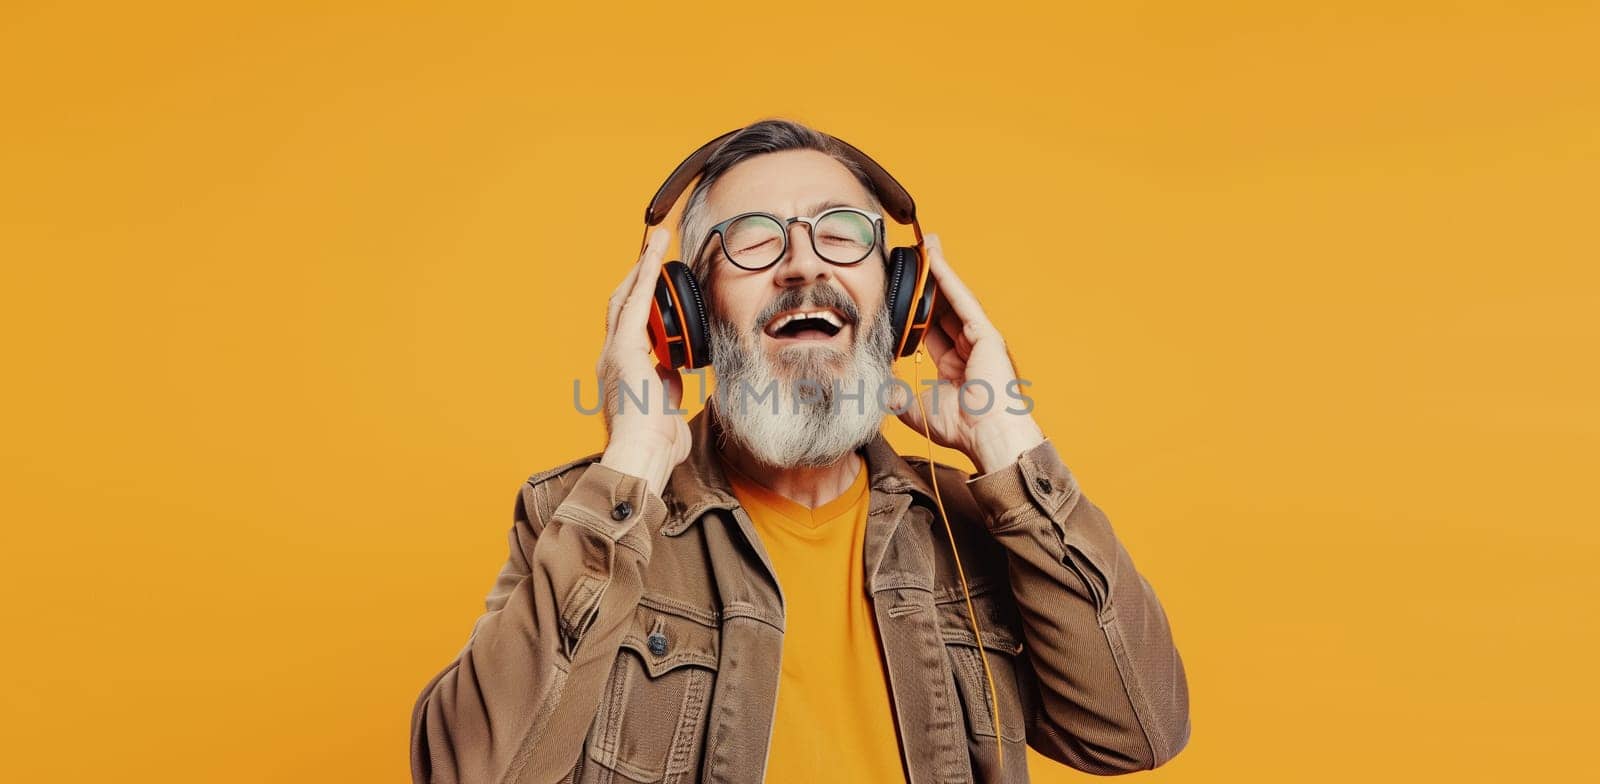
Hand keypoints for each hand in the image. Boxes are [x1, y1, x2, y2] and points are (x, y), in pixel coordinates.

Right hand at [596, 228, 690, 495]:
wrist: (639, 458)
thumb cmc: (655, 448)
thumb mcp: (666, 413)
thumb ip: (668, 391)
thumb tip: (672, 376)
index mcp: (621, 374)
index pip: (629, 328)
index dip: (640, 302)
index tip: (652, 283)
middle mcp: (611, 359)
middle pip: (621, 305)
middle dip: (637, 275)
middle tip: (652, 248)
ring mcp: (614, 353)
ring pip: (625, 298)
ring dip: (642, 267)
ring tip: (656, 241)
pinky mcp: (624, 350)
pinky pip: (635, 303)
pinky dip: (644, 275)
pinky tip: (654, 254)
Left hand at [893, 234, 1044, 473]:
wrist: (988, 438)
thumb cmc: (962, 429)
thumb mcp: (917, 408)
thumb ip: (898, 395)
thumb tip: (880, 387)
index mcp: (953, 365)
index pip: (929, 329)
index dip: (914, 309)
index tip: (898, 292)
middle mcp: (967, 348)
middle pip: (942, 306)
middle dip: (927, 281)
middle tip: (912, 254)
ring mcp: (979, 339)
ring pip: (953, 297)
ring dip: (938, 270)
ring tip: (925, 243)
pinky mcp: (986, 334)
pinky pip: (962, 300)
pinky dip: (948, 278)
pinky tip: (935, 259)